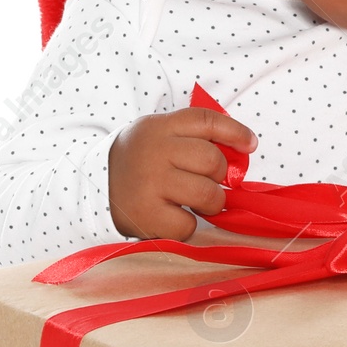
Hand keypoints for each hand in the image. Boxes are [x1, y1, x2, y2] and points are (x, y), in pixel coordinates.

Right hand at [106, 106, 258, 241]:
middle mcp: (154, 152)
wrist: (95, 188)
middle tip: (204, 181)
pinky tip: (171, 216)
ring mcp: (149, 184)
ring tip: (193, 202)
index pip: (206, 120)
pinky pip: (189, 225)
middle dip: (218, 176)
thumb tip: (245, 148)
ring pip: (208, 194)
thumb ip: (197, 137)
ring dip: (210, 203)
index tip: (250, 144)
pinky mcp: (147, 216)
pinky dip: (186, 226)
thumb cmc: (143, 162)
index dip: (235, 131)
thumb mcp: (161, 136)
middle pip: (213, 160)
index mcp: (160, 128)